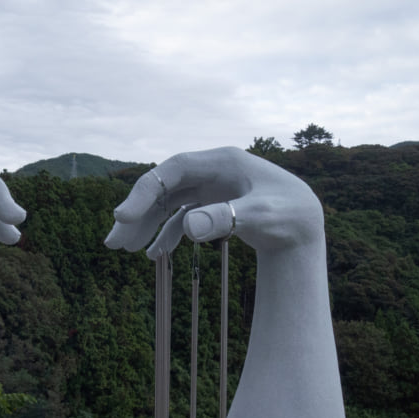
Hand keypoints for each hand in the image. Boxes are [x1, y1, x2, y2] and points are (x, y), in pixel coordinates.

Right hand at [104, 147, 322, 257]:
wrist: (305, 228)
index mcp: (222, 161)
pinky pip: (181, 218)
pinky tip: (152, 254)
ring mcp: (211, 188)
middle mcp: (212, 171)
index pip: (173, 170)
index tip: (123, 217)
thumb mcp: (261, 218)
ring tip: (122, 249)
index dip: (146, 191)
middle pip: (164, 188)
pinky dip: (165, 234)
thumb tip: (189, 229)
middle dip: (136, 213)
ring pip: (167, 203)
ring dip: (144, 225)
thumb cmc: (290, 217)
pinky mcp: (213, 206)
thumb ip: (226, 219)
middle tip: (113, 242)